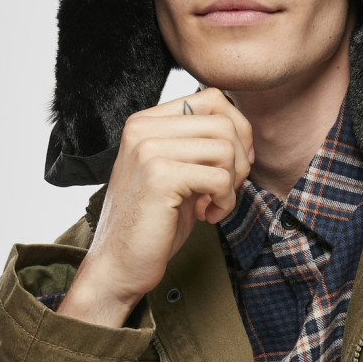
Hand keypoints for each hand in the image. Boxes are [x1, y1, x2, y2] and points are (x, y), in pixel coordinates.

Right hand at [59, 87, 252, 328]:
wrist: (118, 264)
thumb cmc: (153, 223)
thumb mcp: (178, 173)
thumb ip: (199, 147)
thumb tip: (243, 132)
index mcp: (146, 122)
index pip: (212, 97)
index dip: (238, 128)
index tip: (234, 164)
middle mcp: (143, 128)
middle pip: (223, 122)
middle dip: (240, 159)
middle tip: (226, 189)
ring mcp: (149, 149)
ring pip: (225, 148)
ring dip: (231, 183)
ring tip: (213, 205)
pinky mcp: (160, 176)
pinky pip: (219, 177)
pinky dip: (225, 201)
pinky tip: (206, 216)